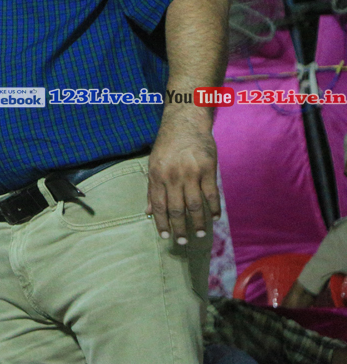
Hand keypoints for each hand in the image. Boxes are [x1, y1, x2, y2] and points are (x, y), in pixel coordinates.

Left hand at [146, 109, 220, 244]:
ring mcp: (191, 172)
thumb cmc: (167, 146)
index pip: (158, 205)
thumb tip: (148, 213)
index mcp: (157, 176)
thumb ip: (152, 189)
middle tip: (183, 241)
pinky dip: (213, 207)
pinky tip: (214, 217)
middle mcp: (173, 176)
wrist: (184, 123)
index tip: (164, 237)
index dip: (161, 223)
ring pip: (195, 204)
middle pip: (176, 208)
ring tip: (200, 234)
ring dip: (198, 221)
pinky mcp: (208, 169)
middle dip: (179, 227)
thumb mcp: (153, 165)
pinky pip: (212, 193)